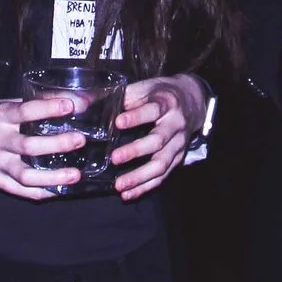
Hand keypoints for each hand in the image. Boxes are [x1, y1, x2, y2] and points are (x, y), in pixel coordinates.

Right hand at [0, 100, 87, 199]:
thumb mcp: (7, 104)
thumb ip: (38, 103)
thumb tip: (78, 99)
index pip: (25, 111)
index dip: (48, 108)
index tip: (70, 106)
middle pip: (28, 146)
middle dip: (57, 144)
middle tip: (79, 140)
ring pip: (26, 175)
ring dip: (53, 177)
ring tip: (75, 174)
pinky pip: (22, 191)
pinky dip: (43, 191)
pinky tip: (60, 189)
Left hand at [108, 74, 207, 200]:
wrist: (193, 101)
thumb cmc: (162, 94)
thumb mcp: (146, 87)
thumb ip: (122, 96)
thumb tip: (88, 102)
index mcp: (167, 103)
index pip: (153, 110)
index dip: (136, 117)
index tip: (118, 122)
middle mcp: (175, 125)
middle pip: (158, 141)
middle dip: (136, 151)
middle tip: (114, 158)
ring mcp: (178, 144)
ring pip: (161, 164)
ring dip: (140, 176)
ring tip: (119, 185)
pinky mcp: (178, 159)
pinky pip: (163, 176)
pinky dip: (145, 187)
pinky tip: (128, 194)